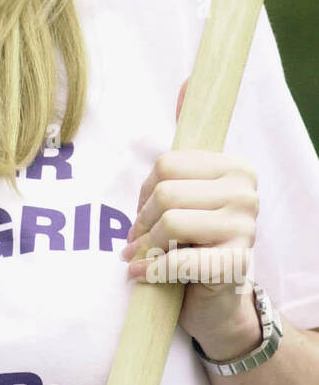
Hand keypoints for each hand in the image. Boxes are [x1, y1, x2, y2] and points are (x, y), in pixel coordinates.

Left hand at [120, 80, 262, 357]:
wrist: (215, 303)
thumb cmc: (194, 243)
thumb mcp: (188, 192)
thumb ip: (188, 143)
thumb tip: (188, 81)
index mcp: (235, 168)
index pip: (167, 163)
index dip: (145, 191)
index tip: (146, 211)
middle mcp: (246, 193)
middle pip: (165, 191)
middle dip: (142, 220)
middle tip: (139, 239)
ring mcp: (245, 228)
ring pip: (169, 221)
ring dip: (146, 245)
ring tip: (141, 256)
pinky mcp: (235, 263)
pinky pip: (178, 258)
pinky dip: (151, 269)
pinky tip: (144, 274)